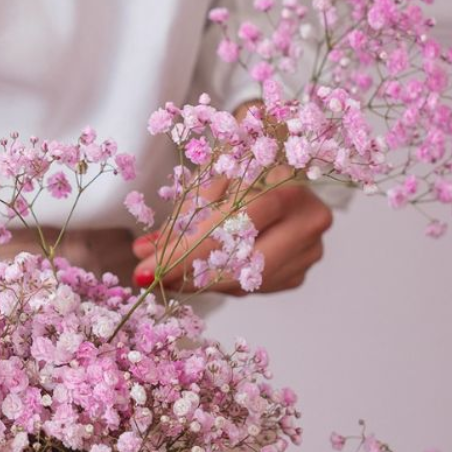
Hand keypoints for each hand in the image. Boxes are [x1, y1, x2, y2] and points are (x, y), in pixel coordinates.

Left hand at [131, 174, 332, 294]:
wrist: (275, 165)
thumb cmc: (237, 166)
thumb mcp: (206, 181)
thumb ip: (178, 218)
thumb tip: (142, 251)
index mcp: (290, 186)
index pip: (237, 224)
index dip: (189, 250)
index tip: (148, 266)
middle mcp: (309, 220)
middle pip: (244, 261)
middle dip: (190, 273)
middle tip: (152, 276)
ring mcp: (309, 250)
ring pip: (245, 280)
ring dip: (200, 280)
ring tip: (166, 275)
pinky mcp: (299, 271)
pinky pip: (251, 286)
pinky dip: (218, 282)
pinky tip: (195, 273)